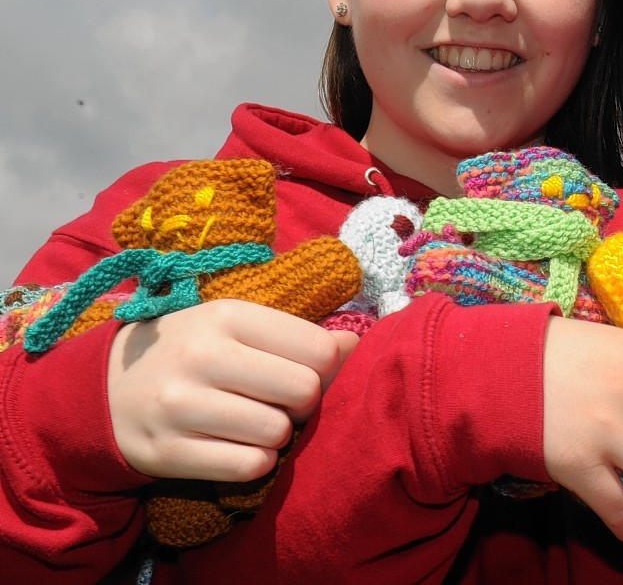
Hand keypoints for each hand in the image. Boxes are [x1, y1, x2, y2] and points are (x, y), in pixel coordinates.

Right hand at [107, 299, 358, 481]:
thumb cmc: (192, 350)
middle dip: (304, 403)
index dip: (325, 368)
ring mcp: (179, 406)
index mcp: (226, 315)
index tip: (302, 372)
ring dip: (279, 436)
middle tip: (282, 403)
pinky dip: (256, 463)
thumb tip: (356, 345)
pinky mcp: (166, 452)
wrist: (105, 388)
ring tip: (258, 423)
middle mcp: (201, 356)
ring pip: (277, 433)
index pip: (317, 349)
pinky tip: (240, 448)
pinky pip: (247, 467)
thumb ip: (297, 335)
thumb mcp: (238, 326)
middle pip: (303, 391)